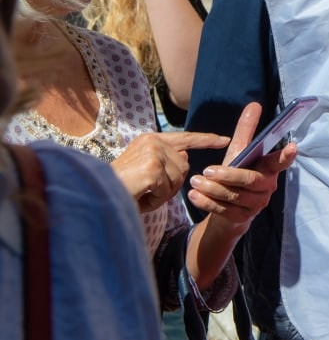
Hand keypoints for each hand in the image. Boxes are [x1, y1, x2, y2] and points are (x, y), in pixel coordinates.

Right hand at [111, 130, 229, 212]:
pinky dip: (155, 200)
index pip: (185, 138)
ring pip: (178, 180)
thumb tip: (185, 157)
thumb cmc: (119, 189)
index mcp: (150, 140)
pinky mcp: (152, 168)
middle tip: (145, 190)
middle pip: (184, 167)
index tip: (224, 140)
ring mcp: (152, 153)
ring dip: (161, 194)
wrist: (93, 198)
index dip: (206, 140)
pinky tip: (139, 197)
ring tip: (140, 193)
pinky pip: (168, 190)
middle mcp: (152, 141)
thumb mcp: (145, 172)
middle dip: (170, 185)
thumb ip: (166, 163)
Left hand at [187, 103, 296, 233]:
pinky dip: (207, 202)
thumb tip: (254, 104)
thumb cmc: (236, 175)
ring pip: (234, 196)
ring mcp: (256, 205)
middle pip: (250, 180)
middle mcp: (267, 188)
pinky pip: (224, 210)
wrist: (228, 210)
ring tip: (195, 181)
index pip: (279, 162)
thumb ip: (247, 130)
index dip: (285, 155)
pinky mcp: (241, 218)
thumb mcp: (240, 152)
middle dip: (228, 175)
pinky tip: (195, 195)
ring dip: (213, 189)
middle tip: (207, 170)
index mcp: (268, 169)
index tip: (292, 146)